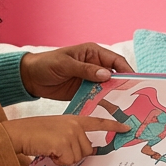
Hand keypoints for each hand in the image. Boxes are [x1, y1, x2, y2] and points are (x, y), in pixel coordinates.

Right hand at [2, 115, 130, 165]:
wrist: (18, 133)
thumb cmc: (34, 134)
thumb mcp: (57, 131)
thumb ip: (73, 137)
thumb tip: (87, 150)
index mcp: (74, 119)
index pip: (98, 122)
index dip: (113, 125)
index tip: (127, 128)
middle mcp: (75, 124)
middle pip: (87, 149)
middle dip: (73, 154)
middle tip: (56, 148)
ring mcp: (70, 133)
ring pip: (78, 157)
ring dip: (64, 158)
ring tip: (51, 148)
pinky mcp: (64, 142)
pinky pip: (68, 161)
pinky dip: (57, 161)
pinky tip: (48, 151)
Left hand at [18, 44, 135, 100]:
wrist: (30, 78)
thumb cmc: (46, 64)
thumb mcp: (65, 64)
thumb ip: (85, 70)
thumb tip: (107, 75)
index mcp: (93, 53)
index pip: (115, 60)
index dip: (126, 70)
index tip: (135, 81)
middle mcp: (95, 66)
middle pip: (115, 76)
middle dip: (124, 85)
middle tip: (135, 99)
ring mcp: (90, 80)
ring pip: (108, 88)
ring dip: (115, 96)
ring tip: (126, 108)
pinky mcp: (84, 92)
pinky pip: (98, 97)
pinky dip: (103, 104)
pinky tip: (110, 113)